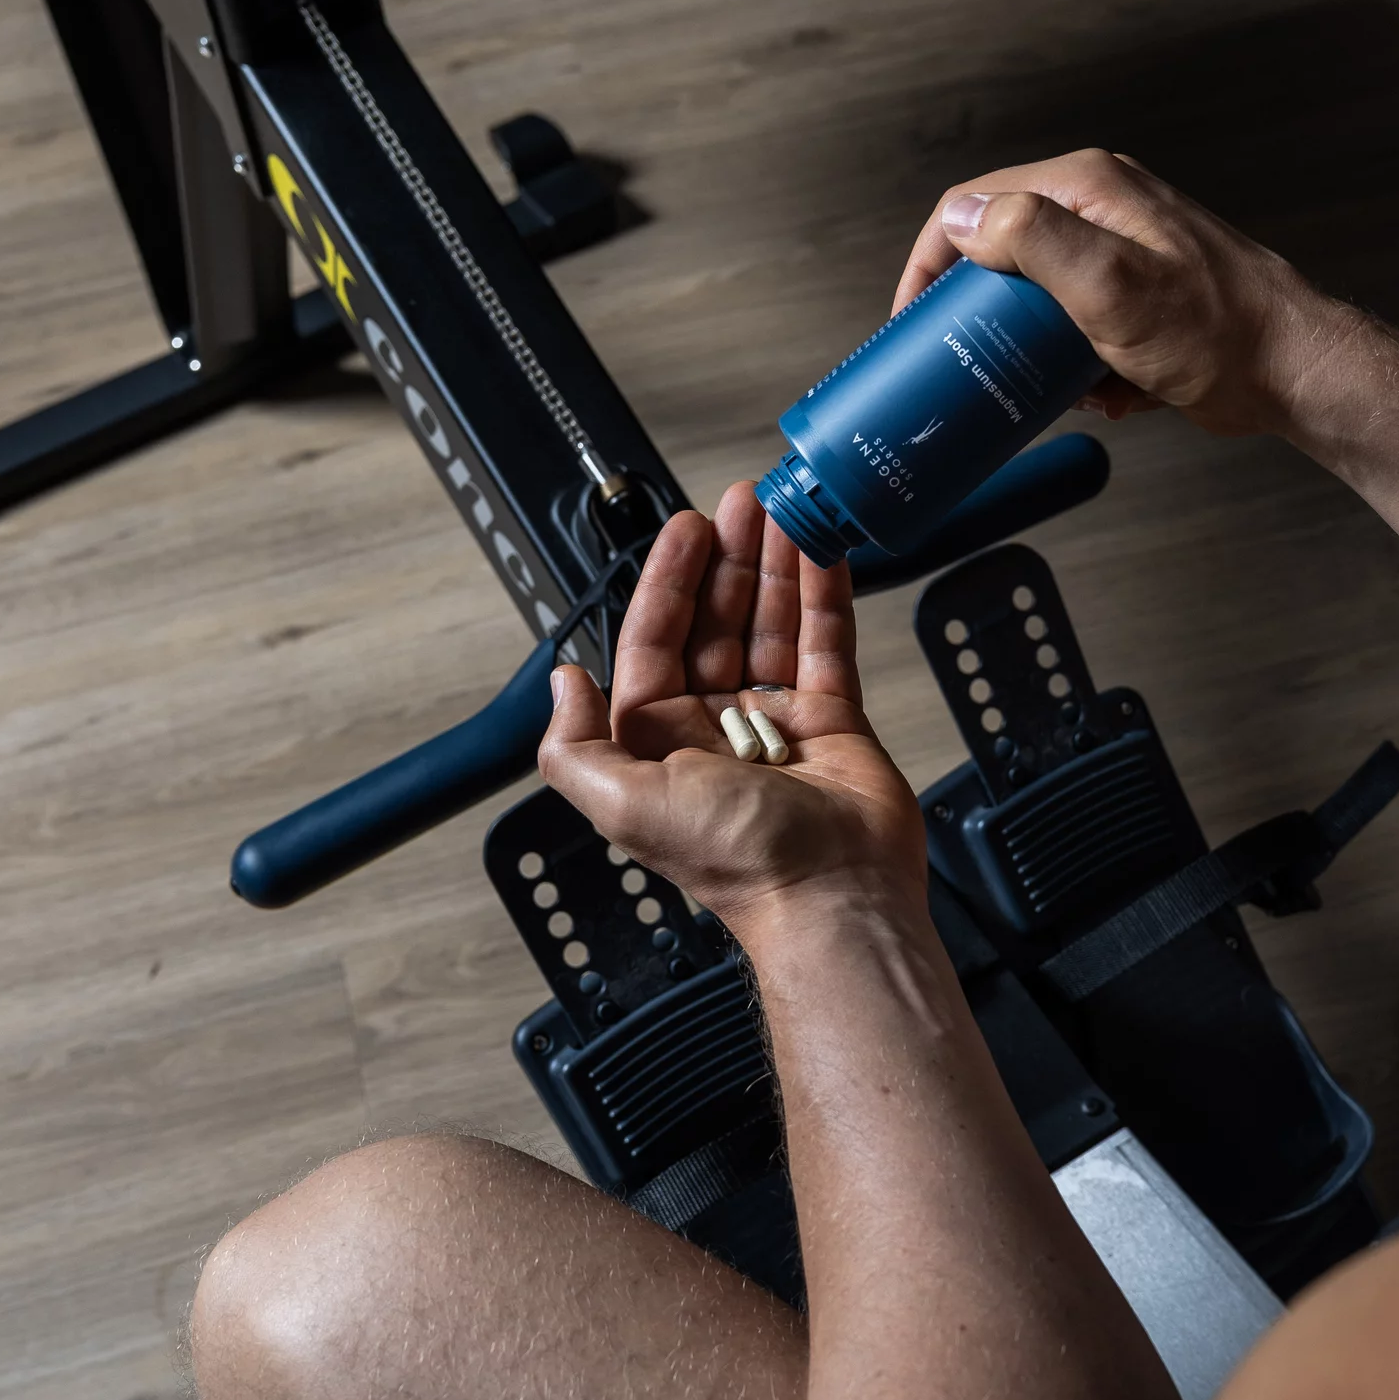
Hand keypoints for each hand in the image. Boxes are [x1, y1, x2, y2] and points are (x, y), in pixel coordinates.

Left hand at [535, 483, 925, 947]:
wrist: (832, 895)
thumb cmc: (734, 860)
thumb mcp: (624, 802)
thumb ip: (575, 746)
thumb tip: (564, 681)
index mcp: (658, 743)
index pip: (656, 642)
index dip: (669, 582)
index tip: (687, 530)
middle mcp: (714, 727)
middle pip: (717, 622)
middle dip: (728, 561)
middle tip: (744, 504)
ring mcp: (777, 721)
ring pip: (771, 624)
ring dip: (776, 566)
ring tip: (786, 511)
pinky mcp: (834, 722)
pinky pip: (826, 644)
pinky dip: (824, 596)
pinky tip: (822, 553)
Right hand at [892, 148, 1362, 436]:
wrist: (1290, 371)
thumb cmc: (1216, 328)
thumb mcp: (1109, 282)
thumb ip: (1032, 237)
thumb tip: (964, 218)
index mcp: (1088, 187)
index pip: (976, 203)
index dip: (932, 261)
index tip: (911, 318)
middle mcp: (1102, 210)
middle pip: (1003, 252)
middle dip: (985, 315)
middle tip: (971, 362)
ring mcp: (1120, 255)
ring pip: (1037, 300)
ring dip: (1034, 351)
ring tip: (1059, 385)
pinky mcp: (1137, 301)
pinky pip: (1076, 331)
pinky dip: (1077, 368)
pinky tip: (1106, 393)